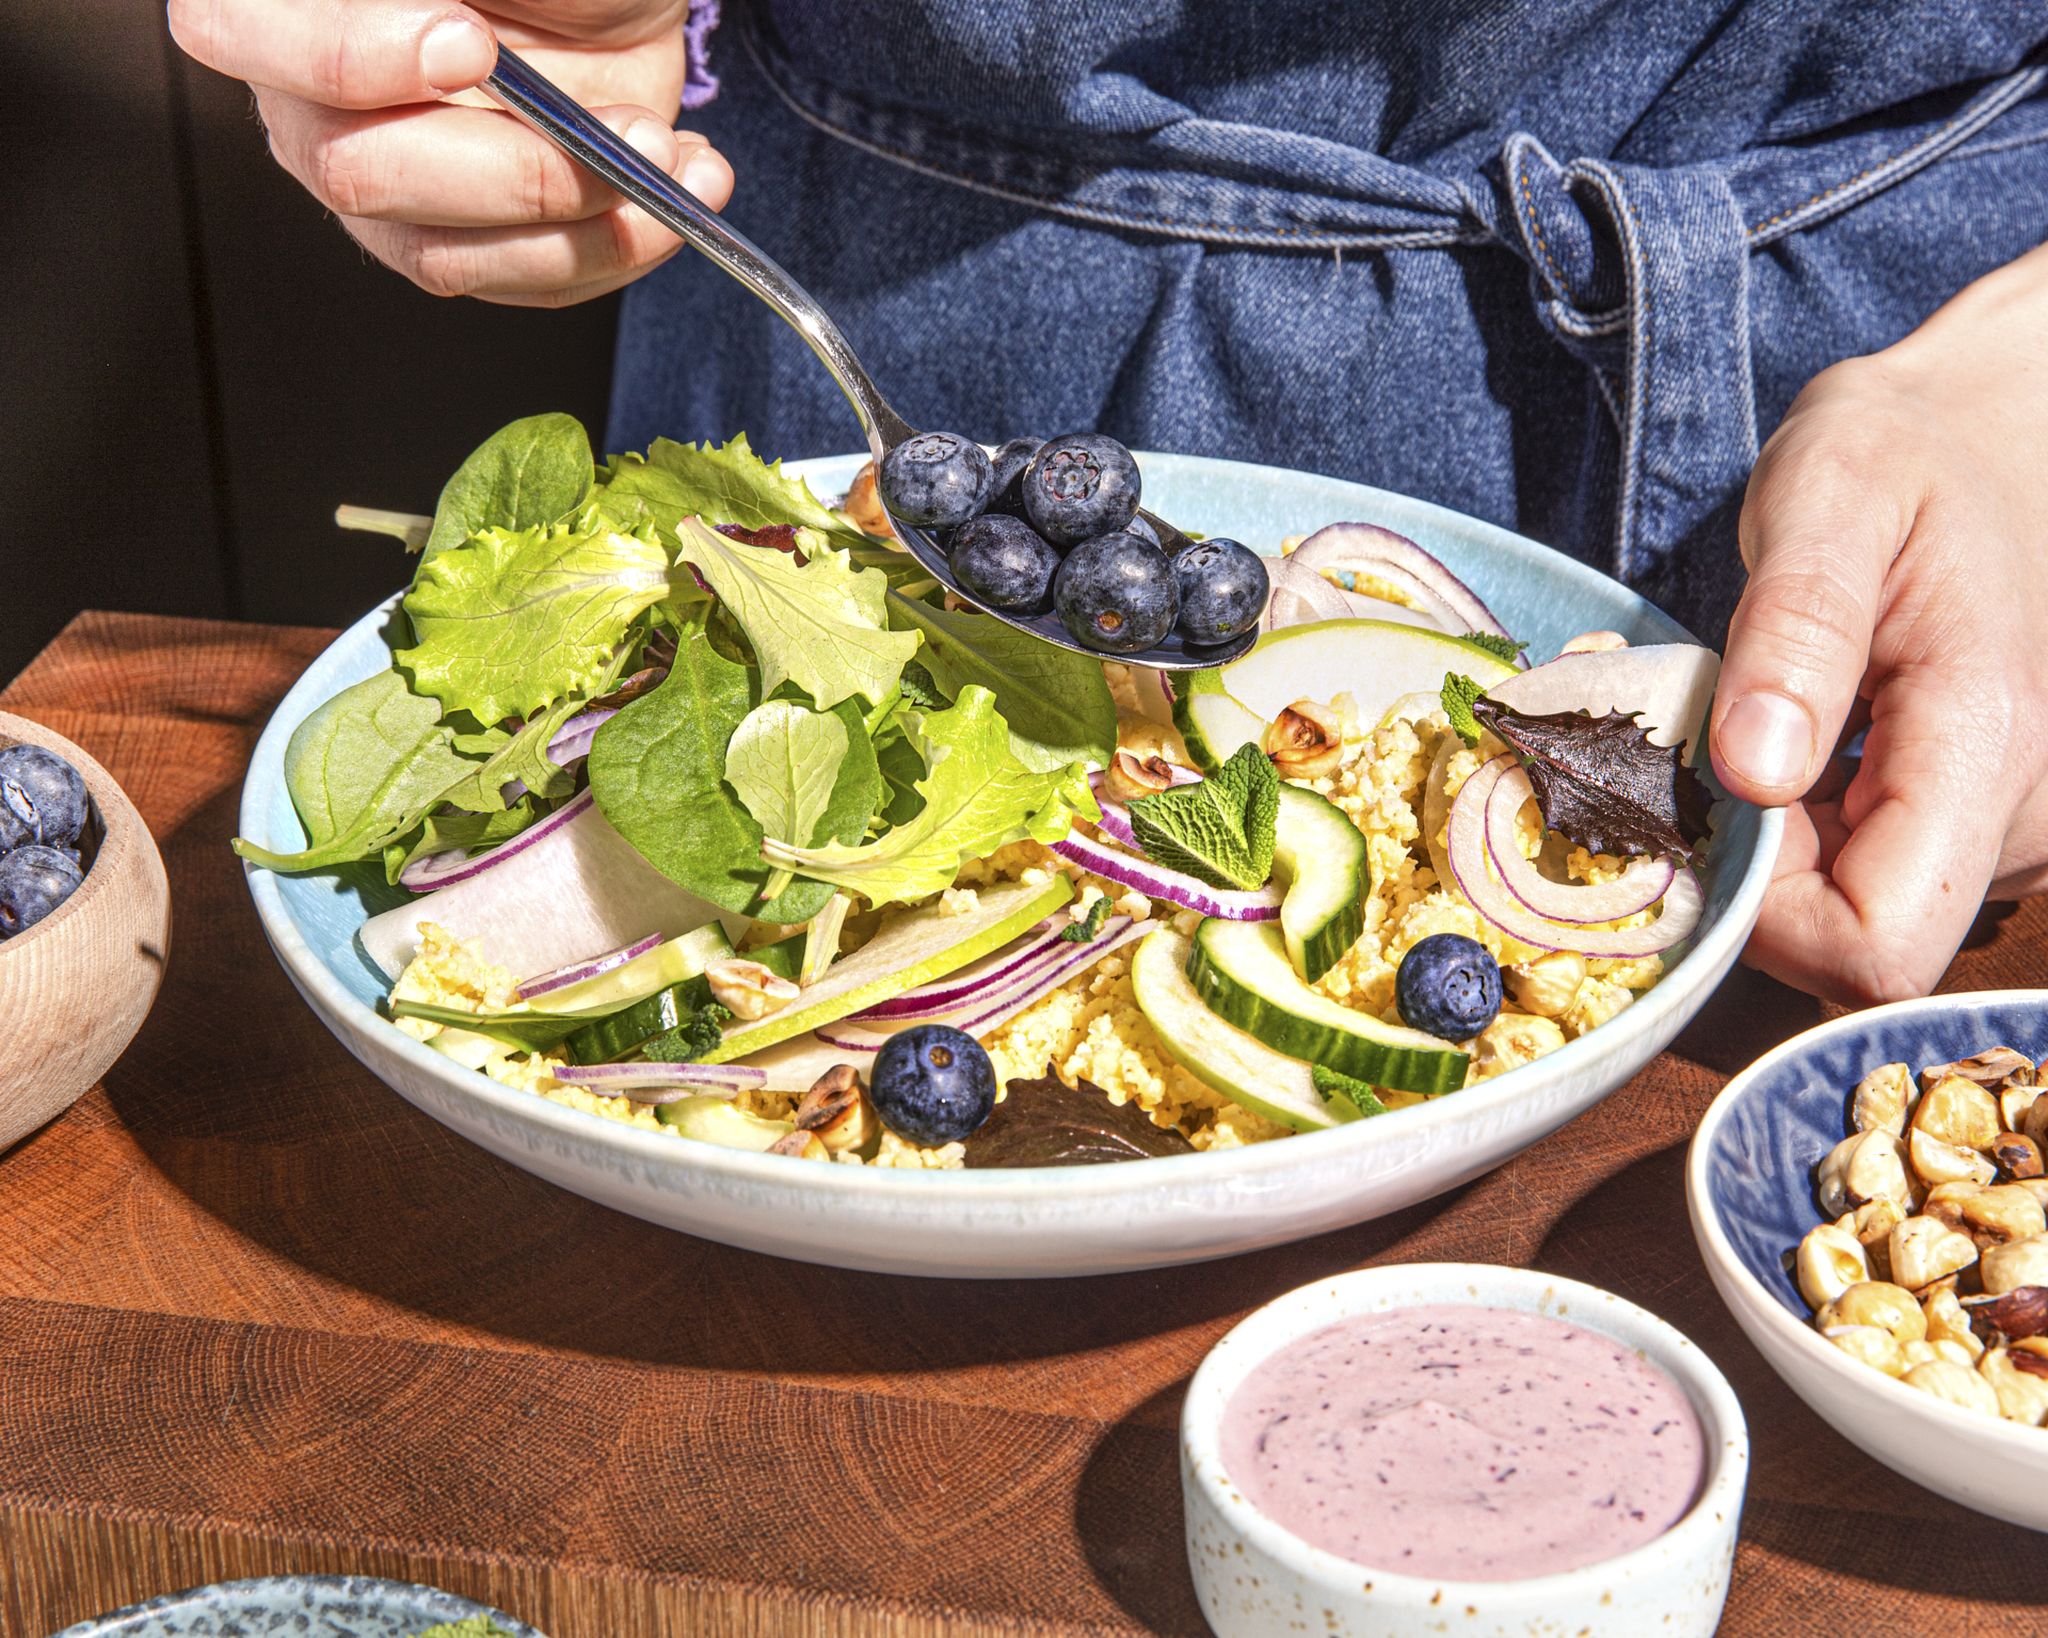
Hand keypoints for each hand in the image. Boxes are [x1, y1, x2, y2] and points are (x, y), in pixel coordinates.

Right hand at [168, 0, 733, 305]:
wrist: (616, 0)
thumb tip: (457, 27)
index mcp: (288, 5)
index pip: (239, 30)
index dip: (350, 56)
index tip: (471, 44)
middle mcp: (312, 99)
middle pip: (357, 170)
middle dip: (511, 166)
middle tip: (626, 131)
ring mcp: (388, 186)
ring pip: (444, 254)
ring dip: (581, 223)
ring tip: (669, 158)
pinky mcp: (469, 244)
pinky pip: (526, 281)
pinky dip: (620, 247)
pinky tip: (683, 186)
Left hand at [1710, 243, 2047, 1004]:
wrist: (1994, 434)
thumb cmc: (1904, 454)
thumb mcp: (1831, 494)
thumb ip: (1796, 629)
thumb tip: (1753, 775)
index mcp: (1988, 740)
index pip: (1877, 946)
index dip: (1766, 918)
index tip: (1703, 812)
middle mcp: (2024, 815)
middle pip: (1856, 945)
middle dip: (1758, 881)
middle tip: (1708, 753)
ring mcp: (2011, 830)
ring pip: (1859, 918)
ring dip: (1779, 854)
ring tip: (1753, 731)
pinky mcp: (1982, 825)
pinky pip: (1873, 881)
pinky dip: (1808, 839)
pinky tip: (1787, 750)